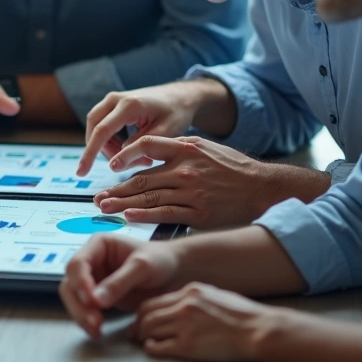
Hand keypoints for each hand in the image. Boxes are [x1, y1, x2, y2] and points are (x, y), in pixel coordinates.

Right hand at [59, 234, 180, 338]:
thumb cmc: (160, 260)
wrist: (174, 273)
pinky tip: (97, 331)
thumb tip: (96, 301)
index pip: (77, 263)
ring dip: (81, 315)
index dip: (80, 283)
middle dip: (78, 304)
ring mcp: (93, 280)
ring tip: (96, 330)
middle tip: (94, 321)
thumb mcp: (143, 267)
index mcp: (98, 245)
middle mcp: (91, 261)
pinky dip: (87, 320)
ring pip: (73, 298)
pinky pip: (85, 309)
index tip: (93, 301)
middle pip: (70, 283)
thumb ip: (120, 282)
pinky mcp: (98, 297)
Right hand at [80, 83, 200, 175]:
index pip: (102, 131)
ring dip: (107, 146)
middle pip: (94, 127)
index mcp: (129, 105)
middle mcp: (116, 99)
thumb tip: (117, 162)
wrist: (181, 96)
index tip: (81, 172)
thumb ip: (139, 147)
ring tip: (131, 158)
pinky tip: (127, 149)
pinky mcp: (114, 104)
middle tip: (117, 167)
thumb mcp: (164, 133)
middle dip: (98, 151)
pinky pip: (102, 123)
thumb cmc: (176, 113)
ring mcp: (113, 99)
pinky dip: (109, 139)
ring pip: (97, 126)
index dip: (90, 153)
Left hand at [94, 136, 283, 228]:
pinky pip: (166, 213)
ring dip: (124, 204)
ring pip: (150, 197)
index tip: (110, 165)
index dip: (125, 155)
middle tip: (98, 197)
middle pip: (142, 178)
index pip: (147, 145)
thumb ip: (178, 149)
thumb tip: (149, 153)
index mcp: (186, 148)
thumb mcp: (206, 148)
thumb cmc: (233, 169)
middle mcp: (186, 169)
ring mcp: (192, 192)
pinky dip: (146, 215)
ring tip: (105, 208)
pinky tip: (130, 217)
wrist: (263, 188)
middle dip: (117, 189)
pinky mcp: (199, 212)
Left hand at [130, 282, 278, 361]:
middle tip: (134, 332)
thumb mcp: (216, 295)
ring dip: (142, 336)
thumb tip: (179, 305)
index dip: (143, 311)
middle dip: (137, 324)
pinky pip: (159, 346)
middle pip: (147, 313)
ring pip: (149, 328)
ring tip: (142, 341)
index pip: (155, 300)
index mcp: (191, 291)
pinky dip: (150, 347)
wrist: (259, 330)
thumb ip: (195, 298)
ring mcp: (185, 325)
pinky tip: (151, 348)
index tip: (140, 318)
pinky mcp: (188, 345)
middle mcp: (184, 305)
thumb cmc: (243, 315)